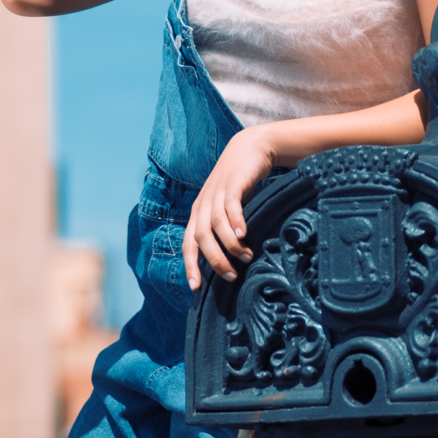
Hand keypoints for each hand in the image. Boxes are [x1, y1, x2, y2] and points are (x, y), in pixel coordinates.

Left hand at [183, 128, 277, 287]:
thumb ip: (224, 230)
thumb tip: (229, 259)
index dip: (190, 266)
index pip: (188, 244)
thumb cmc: (239, 185)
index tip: (196, 288)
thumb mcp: (226, 208)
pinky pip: (231, 206)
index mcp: (198, 214)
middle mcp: (203, 205)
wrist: (249, 149)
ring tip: (246, 257)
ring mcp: (217, 193)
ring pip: (215, 225)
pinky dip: (235, 221)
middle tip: (231, 276)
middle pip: (200, 238)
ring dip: (229, 245)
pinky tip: (244, 234)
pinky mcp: (233, 184)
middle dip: (214, 260)